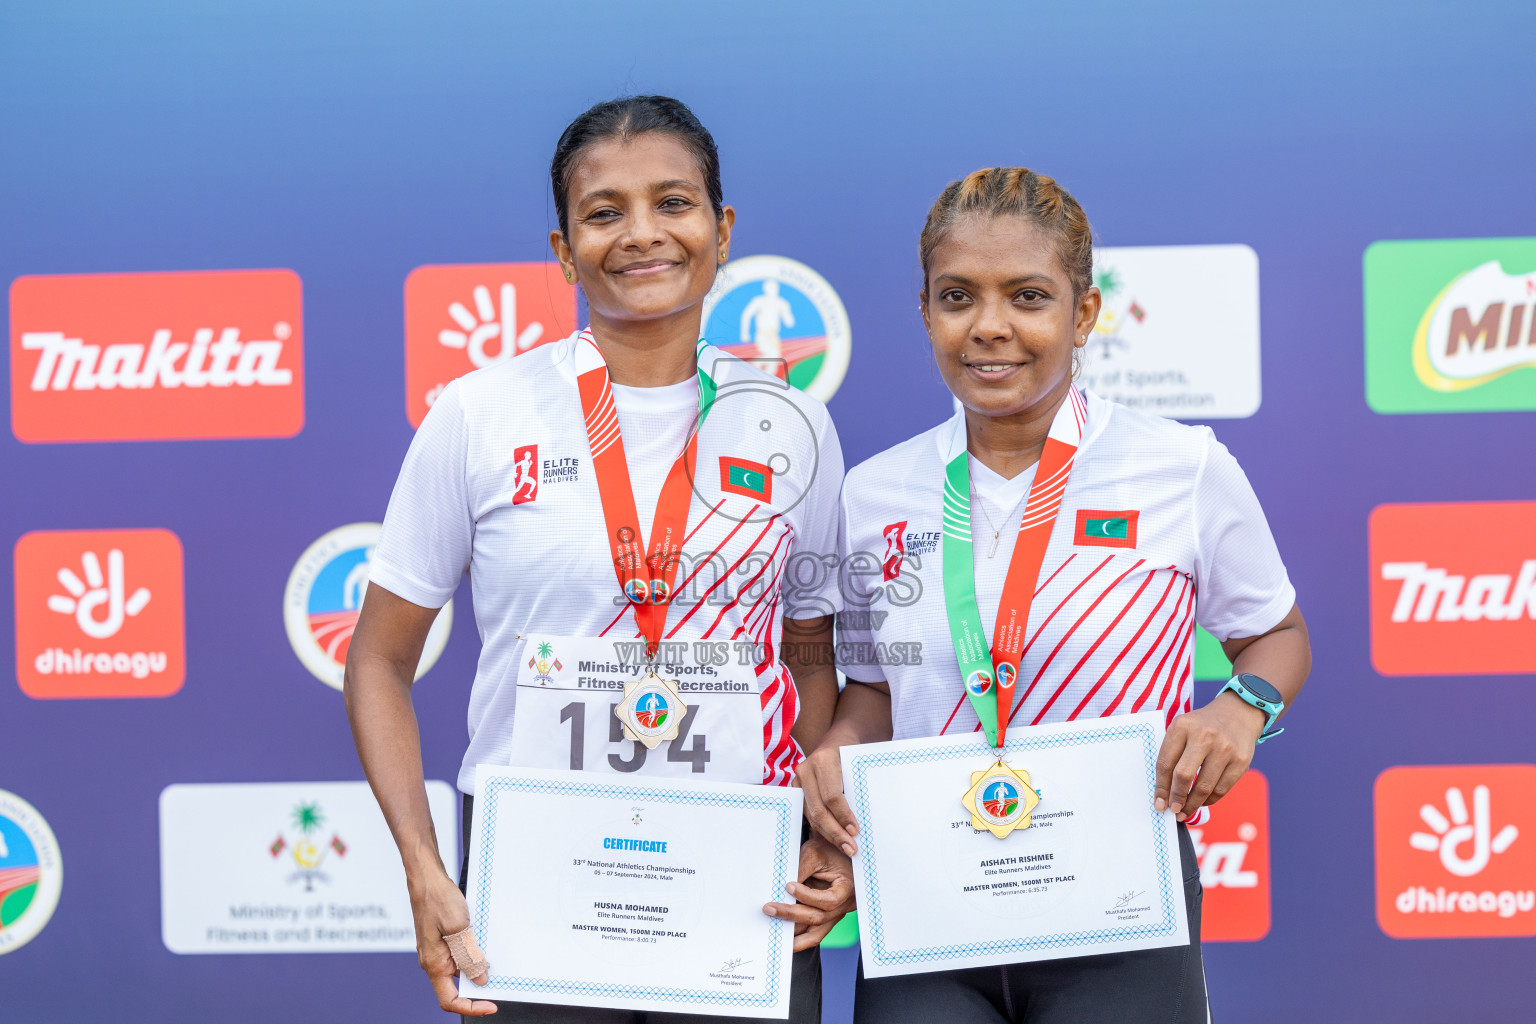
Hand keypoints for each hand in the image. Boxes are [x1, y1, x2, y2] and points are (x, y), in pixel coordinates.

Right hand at [409, 868, 496, 1015]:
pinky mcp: (443, 939)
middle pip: (457, 985)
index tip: (490, 1004)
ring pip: (461, 967)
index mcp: (433, 964)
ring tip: (493, 951)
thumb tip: (480, 979)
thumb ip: (469, 957)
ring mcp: (438, 950)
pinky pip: (461, 952)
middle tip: (499, 975)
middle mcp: (434, 961)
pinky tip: (484, 938)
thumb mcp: (458, 929)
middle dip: (478, 982)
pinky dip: (474, 949)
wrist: (427, 877)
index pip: (449, 1000)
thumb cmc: (437, 899)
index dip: (471, 1007)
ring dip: (478, 963)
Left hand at [762, 834, 856, 950]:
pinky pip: (813, 935)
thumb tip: (781, 889)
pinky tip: (783, 941)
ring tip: (772, 929)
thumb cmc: (826, 850)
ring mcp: (835, 915)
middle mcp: (843, 906)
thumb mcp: (814, 854)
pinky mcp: (826, 920)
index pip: (828, 901)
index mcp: (847, 888)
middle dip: (792, 914)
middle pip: (819, 918)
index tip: (788, 886)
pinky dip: (799, 940)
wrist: (835, 851)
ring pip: (815, 933)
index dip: (808, 896)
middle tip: (769, 907)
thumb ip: (800, 871)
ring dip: (793, 933)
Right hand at [796, 743, 860, 854]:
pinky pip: (808, 813)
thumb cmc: (852, 753)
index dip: (843, 816)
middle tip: (851, 848)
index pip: (832, 796)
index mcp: (823, 760)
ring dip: (829, 834)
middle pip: (819, 810)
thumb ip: (858, 788)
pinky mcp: (796, 788)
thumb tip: (861, 823)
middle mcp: (806, 769)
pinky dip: (822, 828)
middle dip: (835, 832)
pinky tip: (835, 837)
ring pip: (811, 815)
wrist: (838, 739)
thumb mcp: (857, 764)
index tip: (856, 831)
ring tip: (845, 846)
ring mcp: (798, 779)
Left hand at [1153, 692, 1266, 821]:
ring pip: (1204, 787)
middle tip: (1173, 810)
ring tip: (1185, 811)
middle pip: (1184, 775)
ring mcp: (1224, 749)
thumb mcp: (1182, 728)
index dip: (1161, 787)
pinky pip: (1221, 789)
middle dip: (1176, 798)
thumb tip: (1164, 792)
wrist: (1238, 713)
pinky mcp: (1241, 761)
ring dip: (1192, 804)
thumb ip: (1172, 754)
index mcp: (1182, 726)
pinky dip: (1209, 800)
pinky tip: (1202, 801)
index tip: (1158, 803)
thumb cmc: (1202, 726)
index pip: (1165, 763)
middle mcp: (1204, 736)